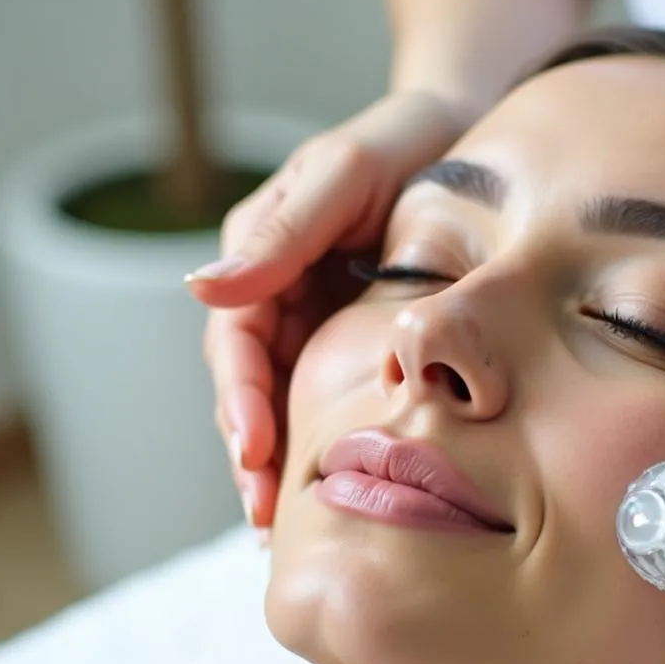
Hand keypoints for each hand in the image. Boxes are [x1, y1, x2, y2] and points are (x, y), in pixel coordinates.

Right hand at [186, 91, 473, 526]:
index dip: (240, 401)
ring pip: (282, 403)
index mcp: (263, 257)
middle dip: (253, 452)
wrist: (464, 138)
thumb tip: (200, 288)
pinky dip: (321, 445)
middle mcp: (278, 296)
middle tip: (267, 515)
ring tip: (284, 525)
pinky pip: (326, 399)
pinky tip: (330, 492)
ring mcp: (312, 323)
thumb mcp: (343, 174)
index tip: (254, 455)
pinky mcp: (348, 342)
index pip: (236, 342)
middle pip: (250, 387)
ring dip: (279, 463)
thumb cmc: (404, 145)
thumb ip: (281, 233)